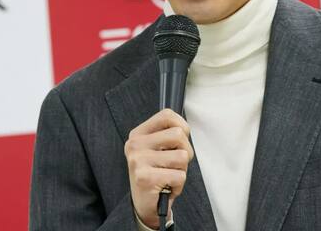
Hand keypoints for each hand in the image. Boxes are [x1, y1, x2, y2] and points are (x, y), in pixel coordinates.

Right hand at [125, 109, 193, 228]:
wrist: (145, 205)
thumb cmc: (156, 174)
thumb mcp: (158, 149)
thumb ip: (168, 134)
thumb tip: (184, 128)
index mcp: (138, 134)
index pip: (167, 115)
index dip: (182, 126)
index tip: (180, 141)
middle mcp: (135, 145)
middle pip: (178, 134)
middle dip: (185, 151)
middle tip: (175, 164)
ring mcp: (138, 161)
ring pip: (182, 156)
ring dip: (182, 170)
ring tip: (169, 176)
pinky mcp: (145, 178)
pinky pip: (179, 176)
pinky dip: (179, 185)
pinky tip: (167, 187)